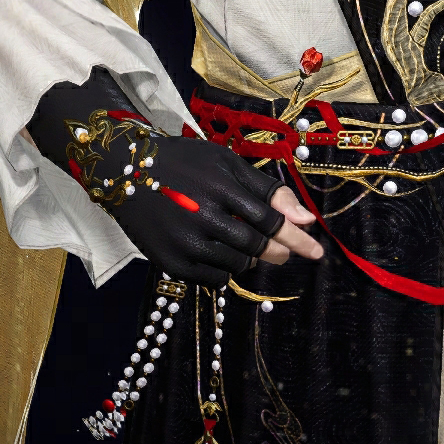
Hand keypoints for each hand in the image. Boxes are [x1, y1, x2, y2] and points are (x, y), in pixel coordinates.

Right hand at [119, 134, 323, 287]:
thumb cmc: (185, 164)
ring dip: (250, 260)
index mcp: (221, 188)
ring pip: (236, 266)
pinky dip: (225, 272)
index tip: (316, 251)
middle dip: (278, 252)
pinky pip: (212, 280)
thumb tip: (305, 220)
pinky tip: (221, 254)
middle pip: (256, 247)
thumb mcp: (227, 163)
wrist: (127, 172)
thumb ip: (267, 190)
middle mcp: (202, 217)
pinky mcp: (170, 263)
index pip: (270, 222)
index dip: (296, 238)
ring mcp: (184, 243)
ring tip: (245, 246)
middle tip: (285, 252)